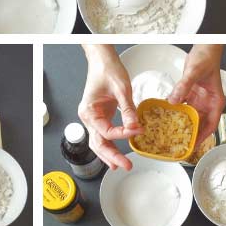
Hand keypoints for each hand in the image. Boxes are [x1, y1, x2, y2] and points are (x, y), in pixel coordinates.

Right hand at [79, 45, 143, 170]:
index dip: (122, 134)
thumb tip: (135, 126)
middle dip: (112, 156)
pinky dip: (110, 145)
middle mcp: (88, 116)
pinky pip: (104, 134)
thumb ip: (128, 109)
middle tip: (126, 165)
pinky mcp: (100, 116)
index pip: (106, 131)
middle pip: (98, 143)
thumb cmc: (108, 70)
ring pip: (99, 142)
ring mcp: (93, 117)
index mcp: (89, 111)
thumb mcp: (121, 89)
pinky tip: (116, 154)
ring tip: (121, 165)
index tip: (137, 131)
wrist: (102, 60)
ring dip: (109, 154)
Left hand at [168, 45, 225, 144]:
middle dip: (189, 134)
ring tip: (169, 133)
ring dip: (180, 123)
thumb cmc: (206, 59)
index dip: (202, 137)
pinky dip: (174, 110)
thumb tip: (173, 101)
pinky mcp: (190, 94)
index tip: (193, 146)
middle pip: (199, 123)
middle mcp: (207, 103)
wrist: (203, 48)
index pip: (210, 125)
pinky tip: (164, 115)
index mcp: (215, 102)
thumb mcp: (194, 73)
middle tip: (177, 143)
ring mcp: (198, 99)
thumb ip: (183, 86)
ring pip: (189, 116)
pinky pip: (181, 105)